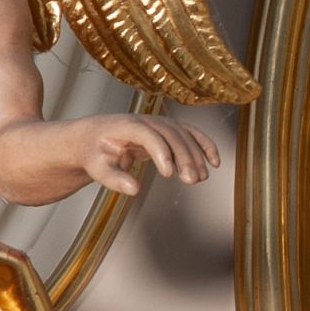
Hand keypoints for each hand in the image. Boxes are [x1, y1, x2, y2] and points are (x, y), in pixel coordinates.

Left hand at [68, 114, 220, 196]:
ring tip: (200, 178)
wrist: (94, 137)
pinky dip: (204, 146)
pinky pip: (190, 134)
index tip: (169, 173)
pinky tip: (215, 162)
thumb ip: (113, 179)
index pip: (148, 135)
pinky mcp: (167, 130)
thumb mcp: (96, 168)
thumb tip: (133, 189)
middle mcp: (145, 120)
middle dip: (184, 157)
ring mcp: (158, 123)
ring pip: (184, 135)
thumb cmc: (94, 152)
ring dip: (196, 155)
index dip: (161, 152)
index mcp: (126, 125)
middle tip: (192, 181)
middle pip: (171, 134)